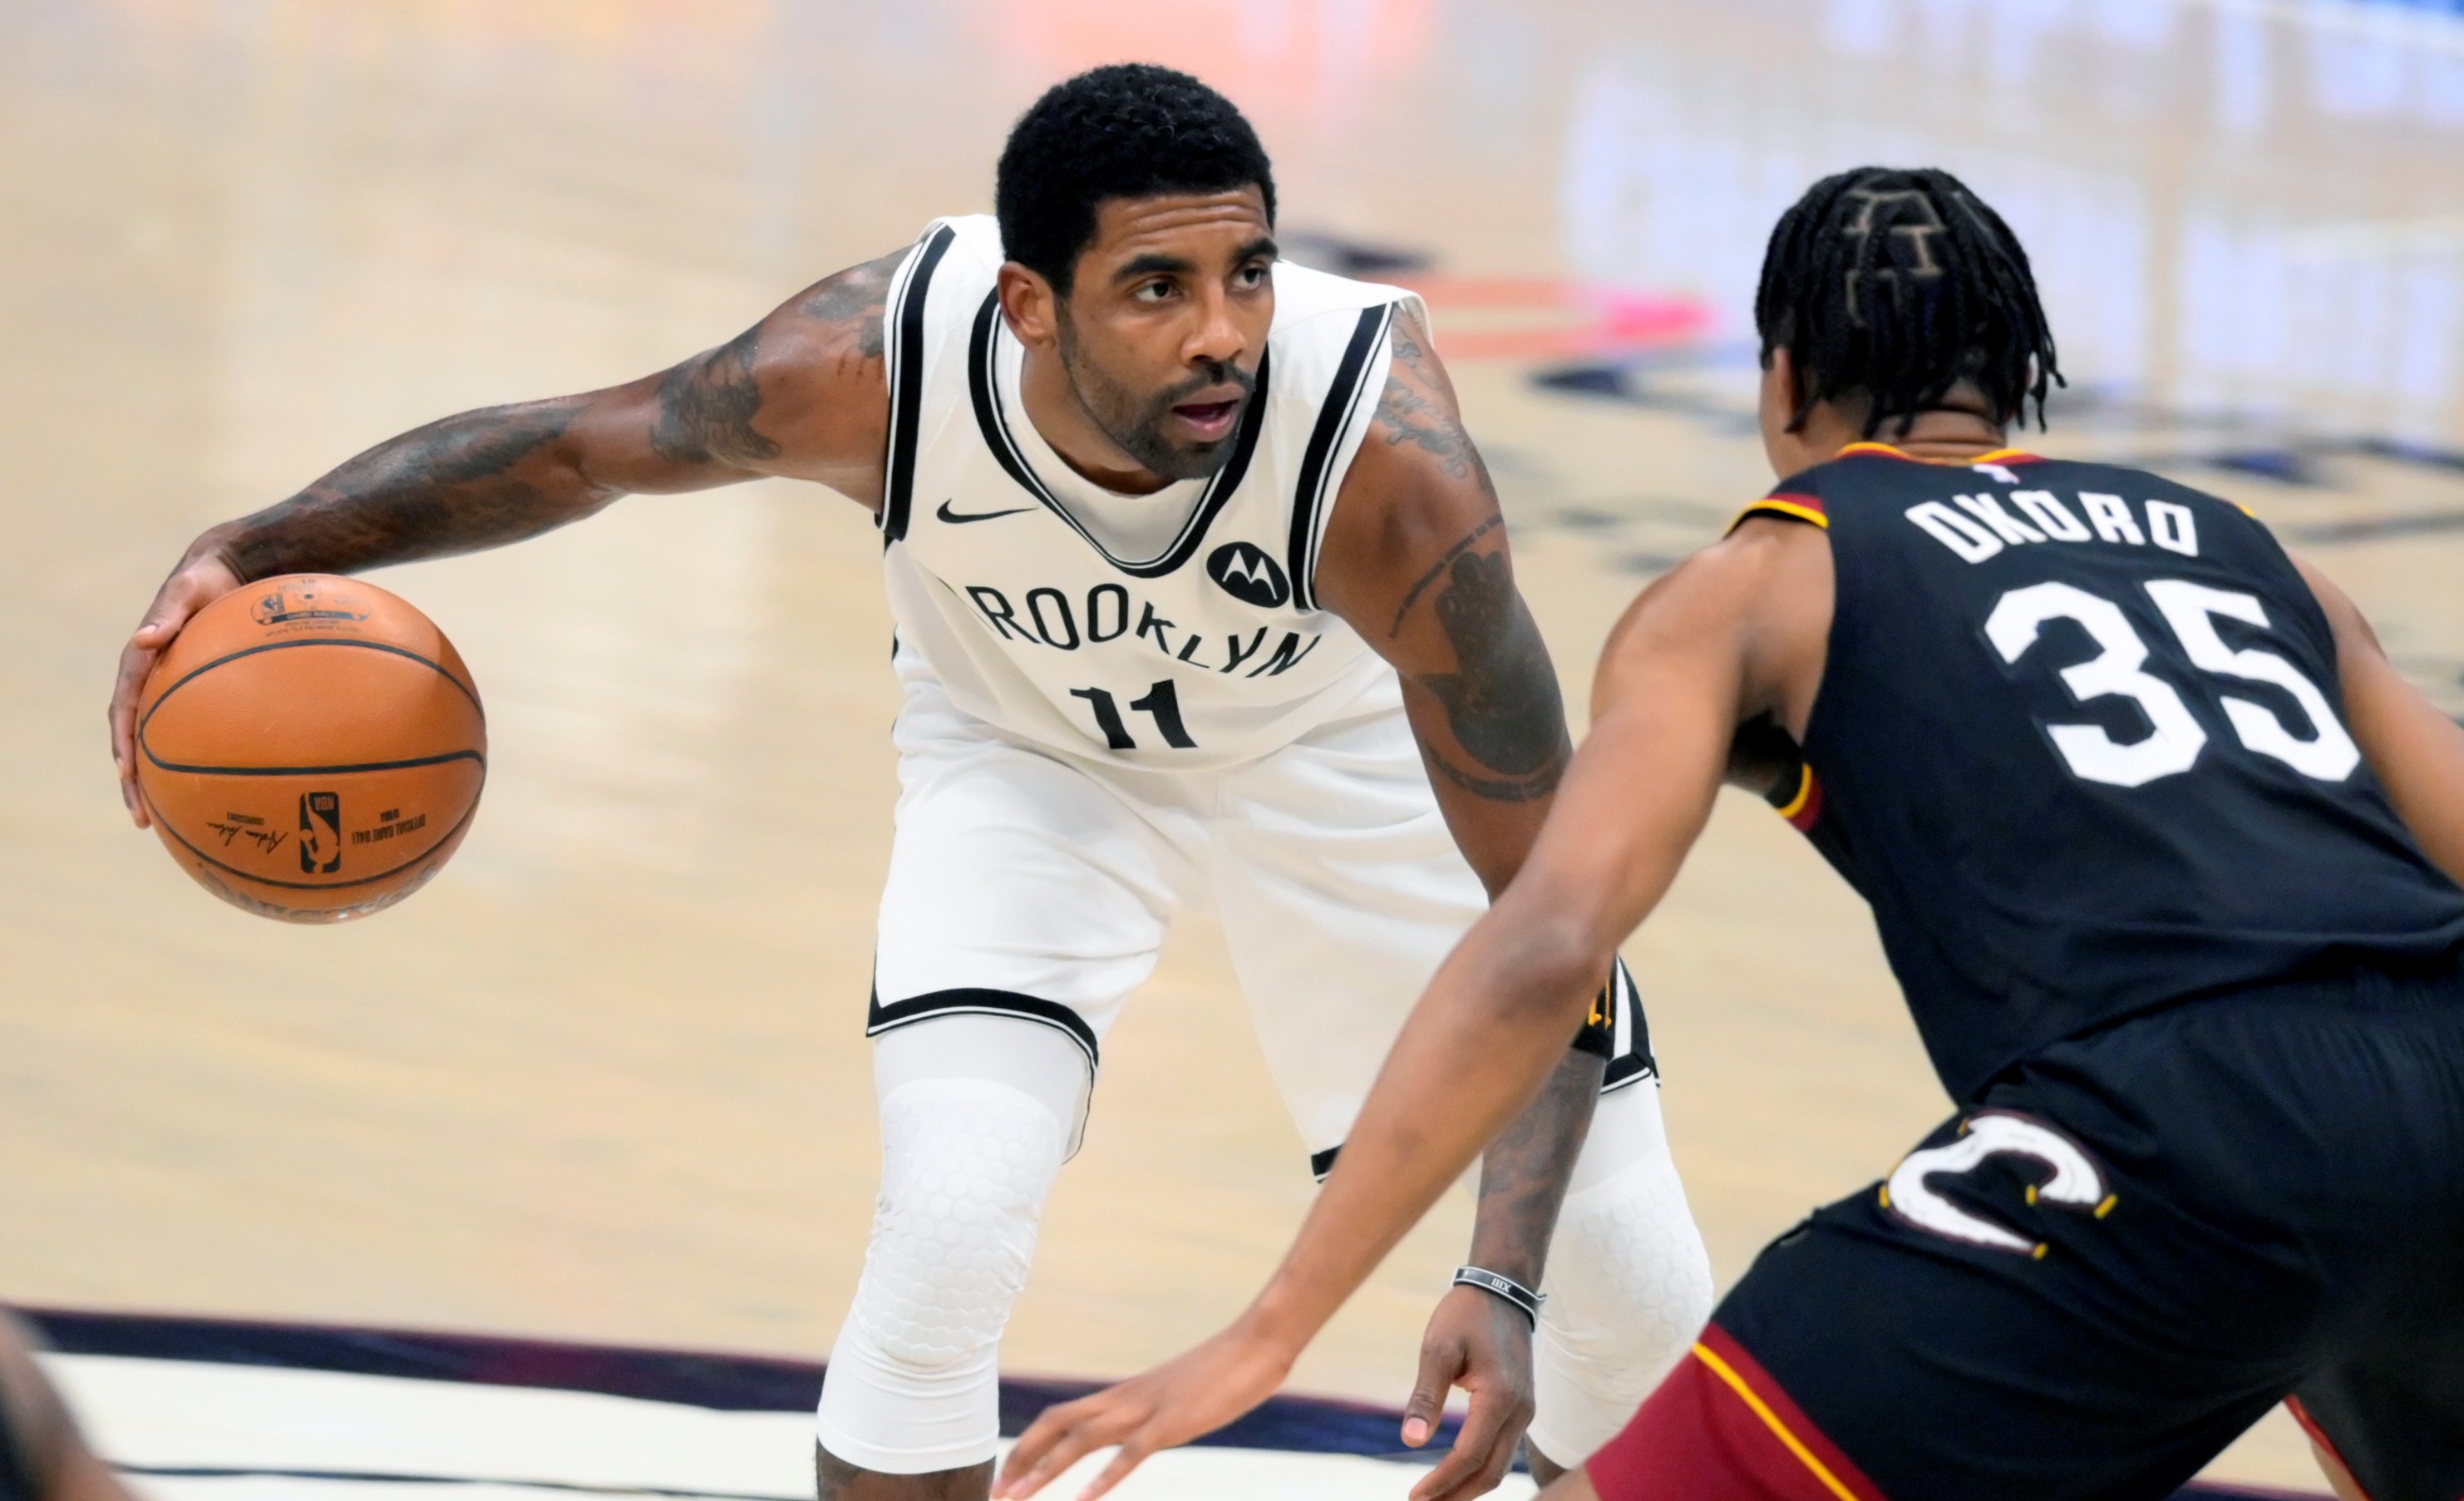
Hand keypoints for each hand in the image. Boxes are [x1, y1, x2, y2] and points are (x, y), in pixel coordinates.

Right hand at [112, 549, 242, 827]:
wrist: (223, 573)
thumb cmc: (204, 582)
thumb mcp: (186, 591)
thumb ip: (168, 612)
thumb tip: (145, 637)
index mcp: (138, 664)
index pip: (124, 710)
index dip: (123, 743)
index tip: (127, 773)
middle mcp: (146, 683)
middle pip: (131, 740)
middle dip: (133, 781)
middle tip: (141, 817)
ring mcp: (165, 692)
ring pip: (154, 745)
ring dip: (155, 782)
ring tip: (162, 820)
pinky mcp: (187, 696)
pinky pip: (185, 732)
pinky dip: (189, 759)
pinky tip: (209, 789)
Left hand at [993, 1321, 1294, 1500]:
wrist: (1256, 1342)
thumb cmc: (1223, 1370)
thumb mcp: (1176, 1396)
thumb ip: (1152, 1413)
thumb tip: (1139, 1432)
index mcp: (1124, 1396)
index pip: (1060, 1417)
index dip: (1029, 1445)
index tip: (1007, 1475)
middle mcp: (1126, 1400)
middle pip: (1056, 1424)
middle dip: (1021, 1459)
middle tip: (995, 1493)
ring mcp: (1147, 1410)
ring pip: (1081, 1439)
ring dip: (1045, 1471)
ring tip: (1017, 1500)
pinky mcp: (1173, 1422)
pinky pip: (1131, 1453)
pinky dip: (1105, 1478)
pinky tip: (1083, 1500)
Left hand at [1399, 1284, 1536, 1500]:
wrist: (1502, 1289)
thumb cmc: (1465, 1315)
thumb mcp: (1437, 1348)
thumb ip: (1425, 1396)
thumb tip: (1411, 1440)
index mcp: (1499, 1397)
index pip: (1470, 1455)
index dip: (1442, 1481)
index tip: (1414, 1497)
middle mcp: (1520, 1411)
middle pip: (1491, 1472)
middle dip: (1457, 1495)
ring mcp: (1525, 1411)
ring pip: (1501, 1465)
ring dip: (1469, 1485)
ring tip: (1436, 1496)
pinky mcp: (1522, 1407)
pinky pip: (1504, 1449)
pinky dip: (1481, 1468)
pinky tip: (1457, 1473)